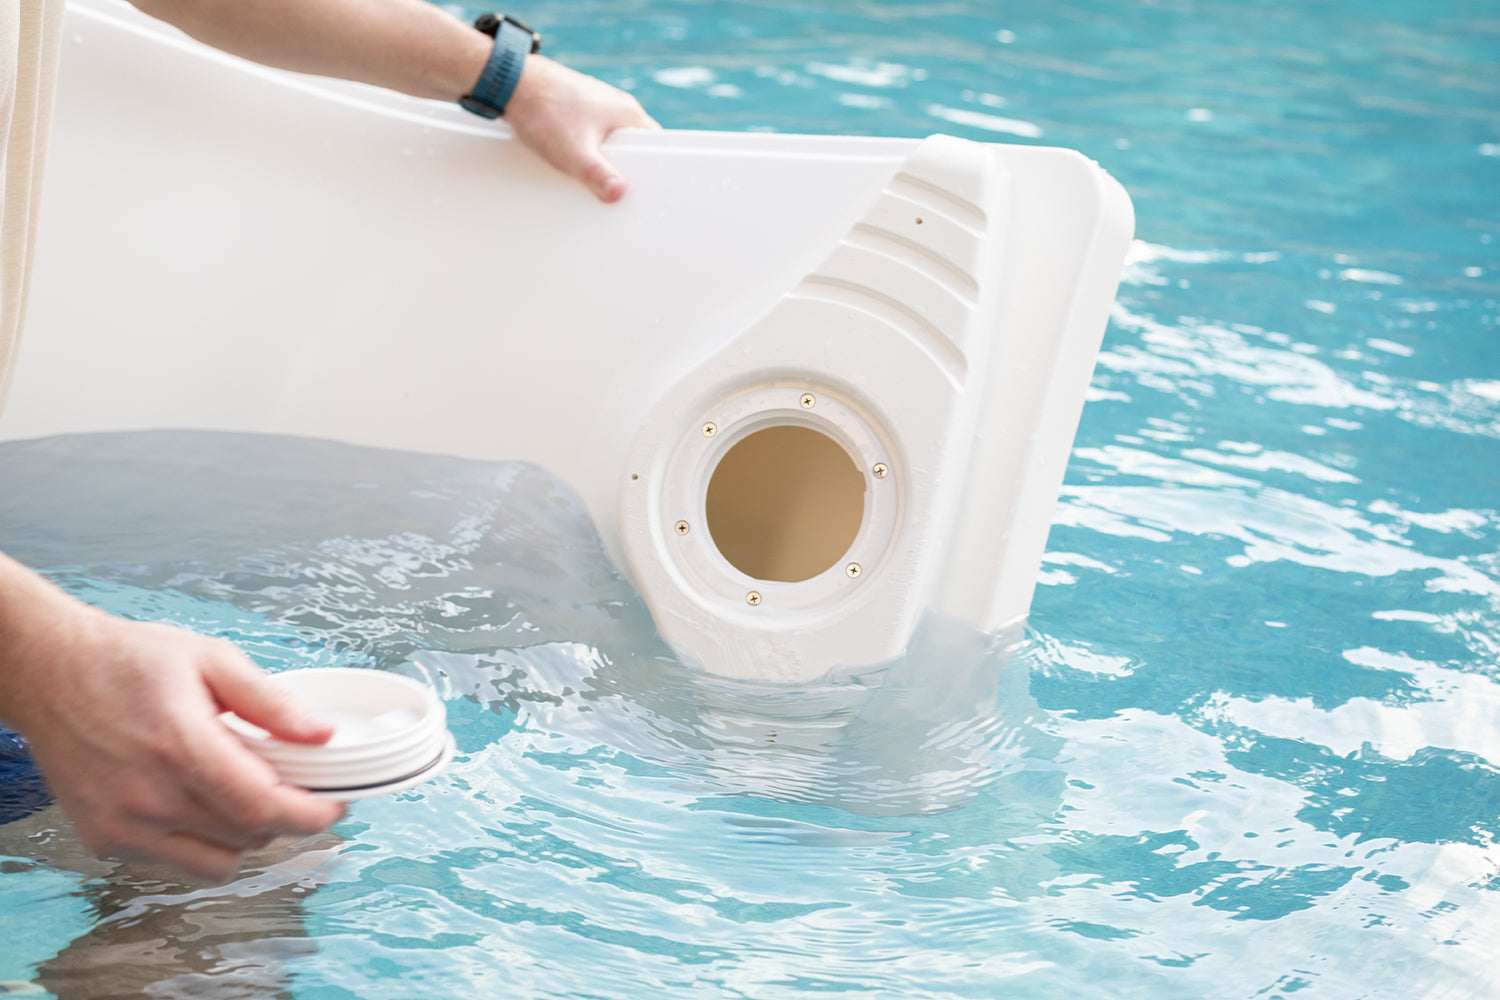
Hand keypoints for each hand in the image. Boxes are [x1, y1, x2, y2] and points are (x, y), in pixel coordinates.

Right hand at [0, 561, 344, 879]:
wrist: (51, 673)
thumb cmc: (130, 660)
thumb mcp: (211, 659)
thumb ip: (269, 700)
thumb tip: (321, 733)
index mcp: (180, 745)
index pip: (262, 808)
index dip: (310, 814)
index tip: (335, 804)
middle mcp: (149, 795)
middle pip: (249, 836)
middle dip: (287, 817)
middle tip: (296, 788)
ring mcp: (123, 825)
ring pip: (219, 862)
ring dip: (247, 836)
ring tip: (245, 793)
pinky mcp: (106, 840)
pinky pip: (179, 864)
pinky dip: (205, 843)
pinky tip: (204, 803)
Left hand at [504, 55, 659, 202]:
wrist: (511, 82)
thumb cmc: (545, 109)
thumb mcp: (574, 152)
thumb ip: (598, 175)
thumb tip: (617, 193)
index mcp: (628, 113)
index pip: (655, 144)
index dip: (652, 167)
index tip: (644, 187)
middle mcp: (616, 106)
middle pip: (633, 145)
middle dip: (625, 167)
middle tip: (613, 187)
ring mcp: (596, 105)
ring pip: (610, 140)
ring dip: (602, 158)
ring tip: (588, 172)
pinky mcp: (577, 107)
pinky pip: (591, 134)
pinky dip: (585, 147)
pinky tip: (570, 157)